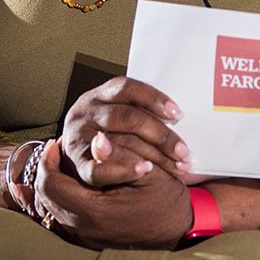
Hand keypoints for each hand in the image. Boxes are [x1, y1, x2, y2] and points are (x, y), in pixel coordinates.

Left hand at [33, 139, 191, 249]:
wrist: (179, 230)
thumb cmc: (166, 200)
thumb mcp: (147, 174)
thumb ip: (119, 157)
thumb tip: (96, 139)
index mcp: (95, 212)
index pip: (52, 185)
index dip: (49, 161)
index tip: (55, 142)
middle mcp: (85, 229)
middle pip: (45, 198)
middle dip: (47, 171)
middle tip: (53, 150)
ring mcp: (86, 237)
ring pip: (50, 210)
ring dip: (50, 185)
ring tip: (56, 164)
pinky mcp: (90, 240)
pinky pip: (61, 220)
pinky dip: (55, 202)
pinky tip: (58, 187)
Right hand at [59, 77, 190, 187]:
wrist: (80, 155)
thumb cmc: (111, 133)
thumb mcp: (121, 115)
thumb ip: (143, 113)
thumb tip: (178, 115)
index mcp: (101, 95)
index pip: (127, 88)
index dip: (153, 98)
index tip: (177, 113)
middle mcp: (86, 111)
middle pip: (126, 117)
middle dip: (160, 135)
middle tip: (184, 151)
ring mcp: (78, 136)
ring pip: (115, 141)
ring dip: (149, 155)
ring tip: (174, 166)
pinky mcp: (76, 162)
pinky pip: (98, 168)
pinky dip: (122, 170)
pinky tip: (143, 170)